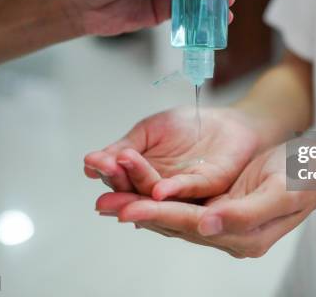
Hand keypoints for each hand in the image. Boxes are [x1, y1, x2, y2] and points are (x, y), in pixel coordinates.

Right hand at [84, 107, 263, 199]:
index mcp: (143, 178)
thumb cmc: (187, 127)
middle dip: (117, 182)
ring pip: (156, 195)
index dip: (107, 170)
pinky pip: (189, 192)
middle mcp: (159, 190)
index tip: (93, 161)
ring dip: (138, 186)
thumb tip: (89, 164)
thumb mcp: (148, 132)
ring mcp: (183, 192)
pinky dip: (172, 190)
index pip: (120, 179)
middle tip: (104, 169)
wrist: (226, 120)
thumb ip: (123, 148)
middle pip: (134, 192)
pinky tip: (158, 190)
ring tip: (120, 172)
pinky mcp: (208, 186)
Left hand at [94, 146, 315, 257]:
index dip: (159, 216)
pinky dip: (158, 200)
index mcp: (245, 237)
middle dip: (139, 213)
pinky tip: (137, 195)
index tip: (127, 209)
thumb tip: (207, 225)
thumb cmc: (302, 176)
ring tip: (109, 198)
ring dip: (142, 207)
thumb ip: (244, 213)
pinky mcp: (219, 209)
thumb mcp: (280, 191)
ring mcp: (223, 224)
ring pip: (174, 217)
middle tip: (104, 203)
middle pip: (176, 225)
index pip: (193, 226)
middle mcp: (230, 235)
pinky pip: (182, 207)